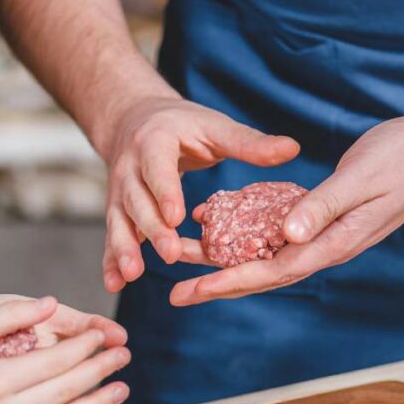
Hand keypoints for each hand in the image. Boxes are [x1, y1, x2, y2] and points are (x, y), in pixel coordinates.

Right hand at [101, 96, 299, 291]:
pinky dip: (110, 260)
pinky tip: (114, 284)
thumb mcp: (214, 127)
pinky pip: (112, 235)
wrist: (134, 119)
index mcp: (154, 142)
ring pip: (119, 221)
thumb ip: (249, 143)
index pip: (158, 169)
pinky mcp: (116, 210)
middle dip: (153, 229)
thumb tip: (293, 149)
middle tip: (171, 253)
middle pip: (138, 201)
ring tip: (131, 275)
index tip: (177, 216)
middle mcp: (130, 167)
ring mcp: (118, 191)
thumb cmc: (184, 126)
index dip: (166, 192)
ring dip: (123, 249)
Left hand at [170, 113, 403, 304]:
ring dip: (230, 261)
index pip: (275, 271)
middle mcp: (328, 245)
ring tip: (189, 262)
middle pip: (265, 273)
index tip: (195, 290)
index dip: (232, 281)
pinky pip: (282, 233)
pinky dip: (252, 235)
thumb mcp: (361, 177)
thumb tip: (286, 238)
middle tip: (176, 292)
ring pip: (270, 256)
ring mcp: (328, 234)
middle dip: (220, 283)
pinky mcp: (326, 217)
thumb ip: (323, 207)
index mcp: (335, 242)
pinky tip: (226, 227)